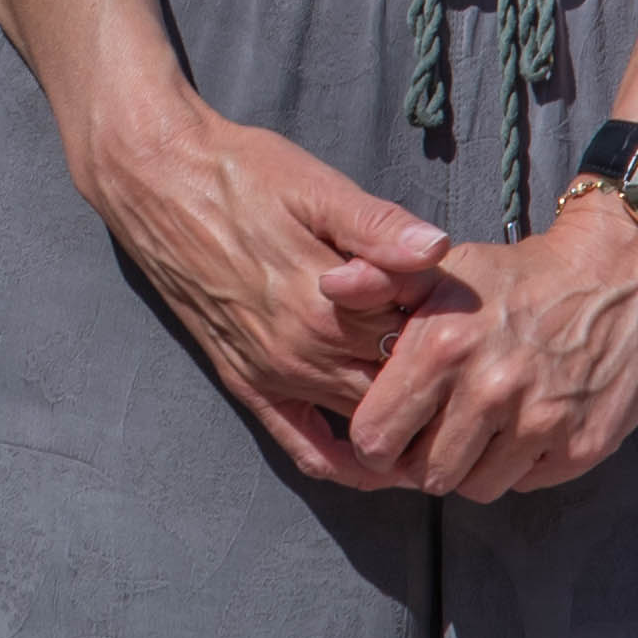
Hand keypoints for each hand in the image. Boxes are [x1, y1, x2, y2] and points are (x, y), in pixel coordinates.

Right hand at [67, 85, 447, 491]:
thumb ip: (377, 225)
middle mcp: (300, 352)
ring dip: (404, 428)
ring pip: (360, 424)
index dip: (452, 335)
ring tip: (453, 426)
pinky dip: (341, 464)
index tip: (480, 329)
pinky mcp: (245, 383)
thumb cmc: (241, 172)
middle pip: (396, 391)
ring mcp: (271, 374)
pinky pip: (300, 445)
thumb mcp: (314, 186)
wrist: (156, 181)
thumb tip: (437, 247)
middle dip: (440, 391)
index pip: (415, 340)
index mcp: (325, 302)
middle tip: (480, 387)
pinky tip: (375, 465)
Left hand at [336, 200, 637, 501]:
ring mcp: (540, 422)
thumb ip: (380, 282)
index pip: (374, 438)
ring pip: (475, 488)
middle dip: (426, 457)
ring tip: (487, 425)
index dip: (378, 440)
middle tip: (444, 427)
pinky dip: (521, 465)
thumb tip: (328, 285)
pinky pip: (526, 484)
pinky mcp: (584, 445)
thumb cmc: (521, 276)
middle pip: (425, 474)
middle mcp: (489, 388)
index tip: (394, 426)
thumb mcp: (446, 268)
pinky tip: (528, 425)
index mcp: (443, 345)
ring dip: (474, 466)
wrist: (622, 270)